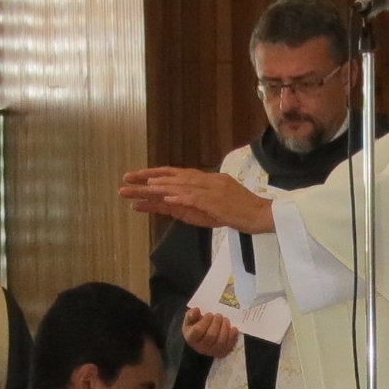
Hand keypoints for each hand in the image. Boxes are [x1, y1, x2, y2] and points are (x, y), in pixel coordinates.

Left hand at [120, 168, 275, 233]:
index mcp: (206, 179)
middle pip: (172, 177)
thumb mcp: (213, 205)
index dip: (155, 174)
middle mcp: (207, 180)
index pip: (176, 174)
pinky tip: (165, 200)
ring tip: (138, 189)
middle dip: (147, 178)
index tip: (137, 177)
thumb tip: (172, 203)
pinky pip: (194, 198)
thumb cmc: (241, 211)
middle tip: (126, 179)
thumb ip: (194, 203)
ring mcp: (211, 190)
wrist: (262, 214)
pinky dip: (179, 198)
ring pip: (179, 186)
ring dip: (158, 188)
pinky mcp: (216, 201)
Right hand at [182, 307, 241, 358]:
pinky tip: (234, 329)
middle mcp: (200, 347)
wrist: (200, 340)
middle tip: (219, 315)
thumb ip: (191, 314)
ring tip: (225, 319)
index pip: (198, 330)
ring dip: (225, 329)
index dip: (205, 321)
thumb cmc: (194, 327)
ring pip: (220, 341)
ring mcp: (211, 351)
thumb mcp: (190, 320)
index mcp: (191, 338)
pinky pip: (228, 346)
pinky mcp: (221, 353)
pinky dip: (232, 337)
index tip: (209, 314)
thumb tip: (196, 310)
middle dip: (216, 323)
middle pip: (211, 336)